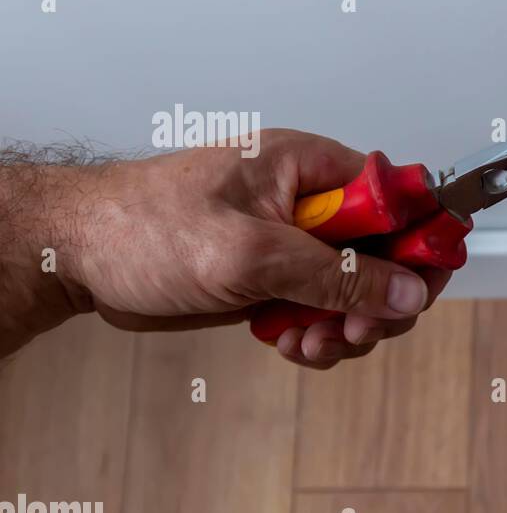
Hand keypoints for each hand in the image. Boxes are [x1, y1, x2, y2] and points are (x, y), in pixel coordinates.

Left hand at [5, 130, 447, 366]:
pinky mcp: (275, 280)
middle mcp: (309, 204)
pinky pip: (324, 312)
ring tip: (310, 343)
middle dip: (378, 300)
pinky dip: (317, 337)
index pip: (398, 198)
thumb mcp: (250, 253)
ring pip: (358, 293)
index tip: (420, 286)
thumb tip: (406, 289)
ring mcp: (293, 245)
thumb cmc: (142, 228)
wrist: (80, 258)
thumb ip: (335, 275)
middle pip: (387, 254)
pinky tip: (289, 343)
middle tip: (354, 328)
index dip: (420, 242)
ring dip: (345, 327)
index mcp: (309, 168)